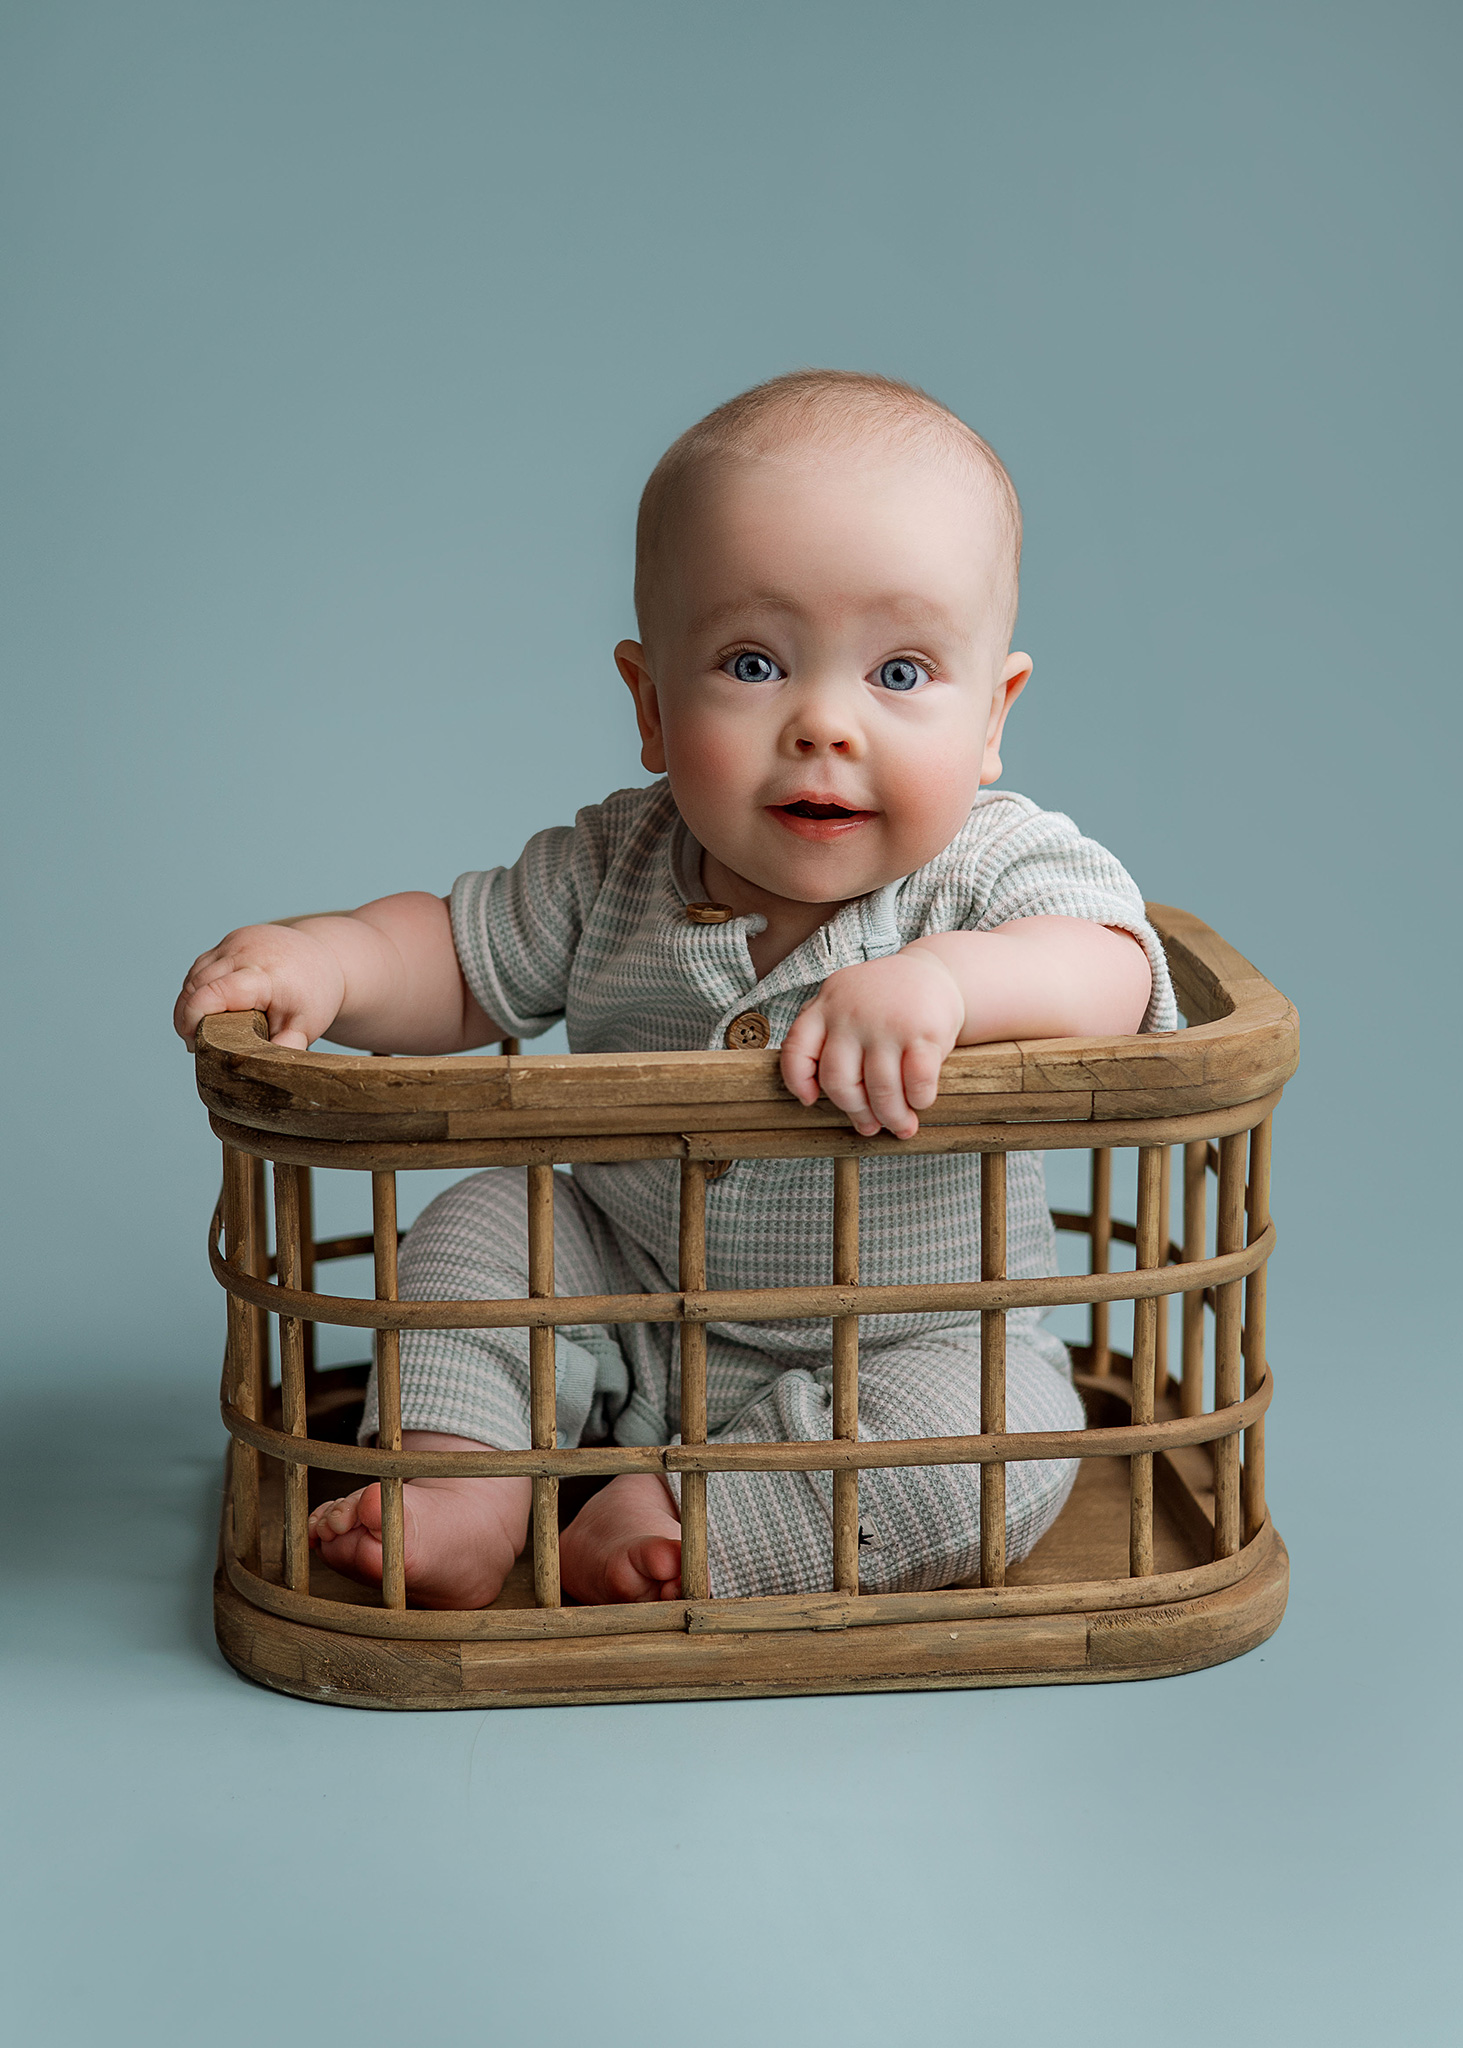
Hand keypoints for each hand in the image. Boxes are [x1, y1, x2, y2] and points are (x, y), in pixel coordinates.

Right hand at [173, 922, 347, 1049]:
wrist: (326, 959)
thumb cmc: (314, 996)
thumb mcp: (307, 1027)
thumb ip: (284, 1048)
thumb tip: (265, 1070)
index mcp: (265, 975)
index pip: (215, 992)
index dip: (193, 1017)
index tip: (193, 1043)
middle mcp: (246, 952)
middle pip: (196, 985)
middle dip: (187, 1016)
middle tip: (197, 1045)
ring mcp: (236, 942)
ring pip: (194, 975)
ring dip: (189, 1003)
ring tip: (202, 1030)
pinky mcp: (230, 939)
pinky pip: (202, 966)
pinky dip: (198, 988)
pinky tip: (207, 1009)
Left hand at [780, 949, 964, 1138]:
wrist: (934, 971)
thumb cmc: (883, 999)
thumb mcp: (843, 1000)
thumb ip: (824, 1036)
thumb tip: (813, 1097)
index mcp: (826, 1007)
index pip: (796, 1050)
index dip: (797, 1082)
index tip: (809, 1100)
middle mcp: (851, 1014)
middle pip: (839, 1083)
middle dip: (857, 1112)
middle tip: (870, 1126)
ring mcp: (888, 1023)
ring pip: (881, 1091)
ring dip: (892, 1118)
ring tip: (901, 1126)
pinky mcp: (925, 1032)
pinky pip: (917, 1083)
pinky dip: (919, 1101)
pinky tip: (920, 1101)